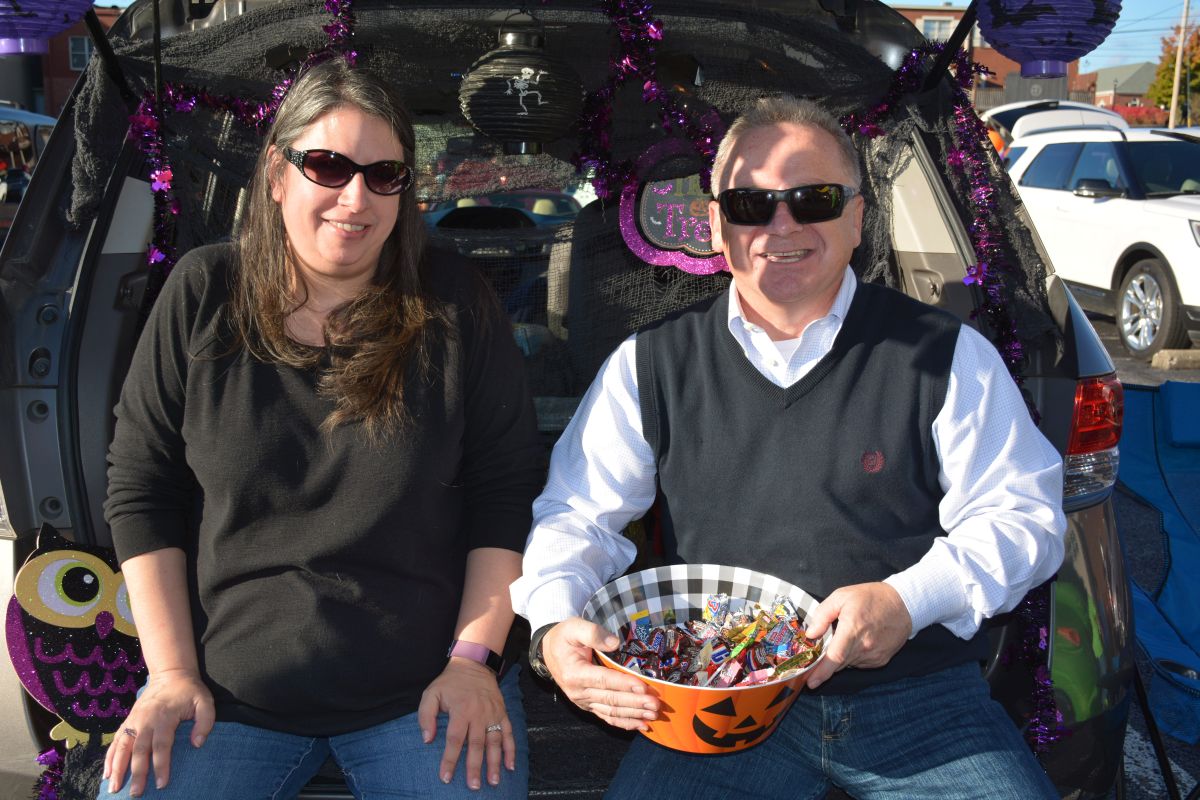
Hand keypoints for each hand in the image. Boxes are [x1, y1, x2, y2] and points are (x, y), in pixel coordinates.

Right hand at [103, 668, 214, 796]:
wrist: (171, 674)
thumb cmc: (190, 691)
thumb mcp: (205, 701)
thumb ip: (205, 722)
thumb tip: (197, 744)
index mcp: (164, 717)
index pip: (161, 746)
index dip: (161, 766)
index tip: (161, 784)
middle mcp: (145, 720)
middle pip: (139, 750)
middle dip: (136, 774)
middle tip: (135, 794)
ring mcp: (134, 721)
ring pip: (122, 747)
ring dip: (117, 768)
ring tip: (113, 788)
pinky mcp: (128, 721)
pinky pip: (116, 741)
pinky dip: (109, 758)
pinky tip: (106, 774)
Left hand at [417, 659, 513, 789]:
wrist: (474, 664)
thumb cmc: (450, 682)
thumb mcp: (431, 693)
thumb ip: (426, 716)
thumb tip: (427, 739)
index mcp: (461, 710)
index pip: (455, 740)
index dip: (450, 760)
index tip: (446, 777)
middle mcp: (479, 714)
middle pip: (477, 745)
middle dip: (475, 767)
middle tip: (473, 786)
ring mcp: (493, 714)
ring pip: (495, 742)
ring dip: (495, 762)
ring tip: (493, 781)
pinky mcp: (502, 713)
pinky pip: (508, 733)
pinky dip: (511, 750)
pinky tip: (511, 765)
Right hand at [542, 617, 658, 730]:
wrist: (549, 652)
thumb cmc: (564, 637)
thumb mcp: (574, 627)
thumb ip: (593, 633)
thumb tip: (615, 643)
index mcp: (575, 673)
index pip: (604, 680)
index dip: (624, 684)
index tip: (644, 688)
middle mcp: (578, 691)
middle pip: (611, 699)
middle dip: (635, 703)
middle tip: (655, 705)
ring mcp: (583, 701)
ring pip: (611, 712)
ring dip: (633, 715)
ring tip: (653, 715)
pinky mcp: (588, 705)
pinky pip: (607, 717)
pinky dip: (624, 723)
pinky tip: (640, 725)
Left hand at [802, 582, 911, 689]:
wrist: (903, 604)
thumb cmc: (871, 598)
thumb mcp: (841, 596)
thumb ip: (822, 615)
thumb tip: (811, 634)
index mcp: (853, 629)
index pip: (835, 657)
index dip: (822, 672)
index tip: (811, 683)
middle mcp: (864, 646)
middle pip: (839, 664)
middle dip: (825, 665)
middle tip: (815, 660)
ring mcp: (874, 656)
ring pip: (848, 664)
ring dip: (840, 657)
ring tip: (844, 638)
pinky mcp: (881, 660)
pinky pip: (859, 663)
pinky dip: (852, 657)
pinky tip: (856, 642)